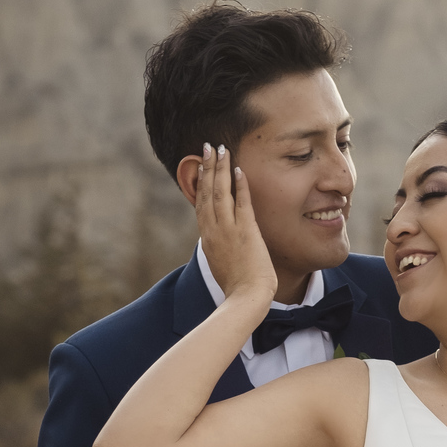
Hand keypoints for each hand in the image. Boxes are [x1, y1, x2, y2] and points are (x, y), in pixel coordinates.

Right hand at [196, 143, 277, 307]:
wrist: (245, 298)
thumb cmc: (237, 287)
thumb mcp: (221, 265)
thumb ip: (220, 250)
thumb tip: (220, 245)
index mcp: (207, 238)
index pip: (201, 204)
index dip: (200, 183)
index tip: (201, 166)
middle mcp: (213, 230)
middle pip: (206, 192)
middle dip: (207, 167)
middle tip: (207, 147)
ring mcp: (228, 229)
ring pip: (220, 192)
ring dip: (220, 168)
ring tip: (221, 149)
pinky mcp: (245, 231)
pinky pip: (241, 202)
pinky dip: (239, 185)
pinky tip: (239, 169)